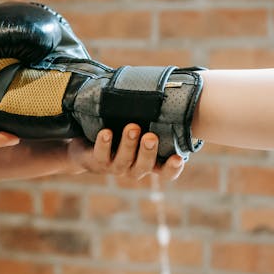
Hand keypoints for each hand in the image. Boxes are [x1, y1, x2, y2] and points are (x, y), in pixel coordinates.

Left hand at [68, 124, 185, 180]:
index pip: (165, 172)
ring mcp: (116, 166)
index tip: (178, 158)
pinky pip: (101, 155)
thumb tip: (184, 101)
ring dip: (128, 145)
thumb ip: (158, 121)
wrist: (89, 145)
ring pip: (123, 161)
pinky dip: (104, 144)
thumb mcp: (142, 128)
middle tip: (151, 137)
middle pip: (144, 166)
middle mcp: (134, 168)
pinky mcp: (97, 162)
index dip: (172, 168)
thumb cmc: (123, 133)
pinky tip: (106, 132)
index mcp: (150, 162)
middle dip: (148, 152)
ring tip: (132, 127)